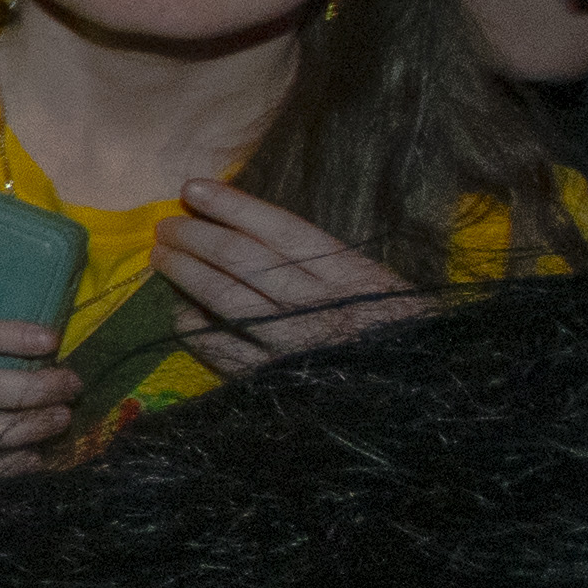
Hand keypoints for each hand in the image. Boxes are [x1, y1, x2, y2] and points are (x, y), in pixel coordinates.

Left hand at [152, 181, 421, 376]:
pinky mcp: (277, 382)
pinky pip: (224, 350)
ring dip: (186, 274)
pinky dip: (194, 328)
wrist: (425, 398)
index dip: (233, 206)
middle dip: (196, 238)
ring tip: (161, 256)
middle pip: (244, 260)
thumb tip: (251, 230)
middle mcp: (321, 307)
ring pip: (227, 300)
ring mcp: (296, 346)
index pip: (281, 230)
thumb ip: (324, 261)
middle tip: (165, 226)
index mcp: (352, 276)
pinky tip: (178, 313)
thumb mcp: (379, 286)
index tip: (193, 188)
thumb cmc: (400, 334)